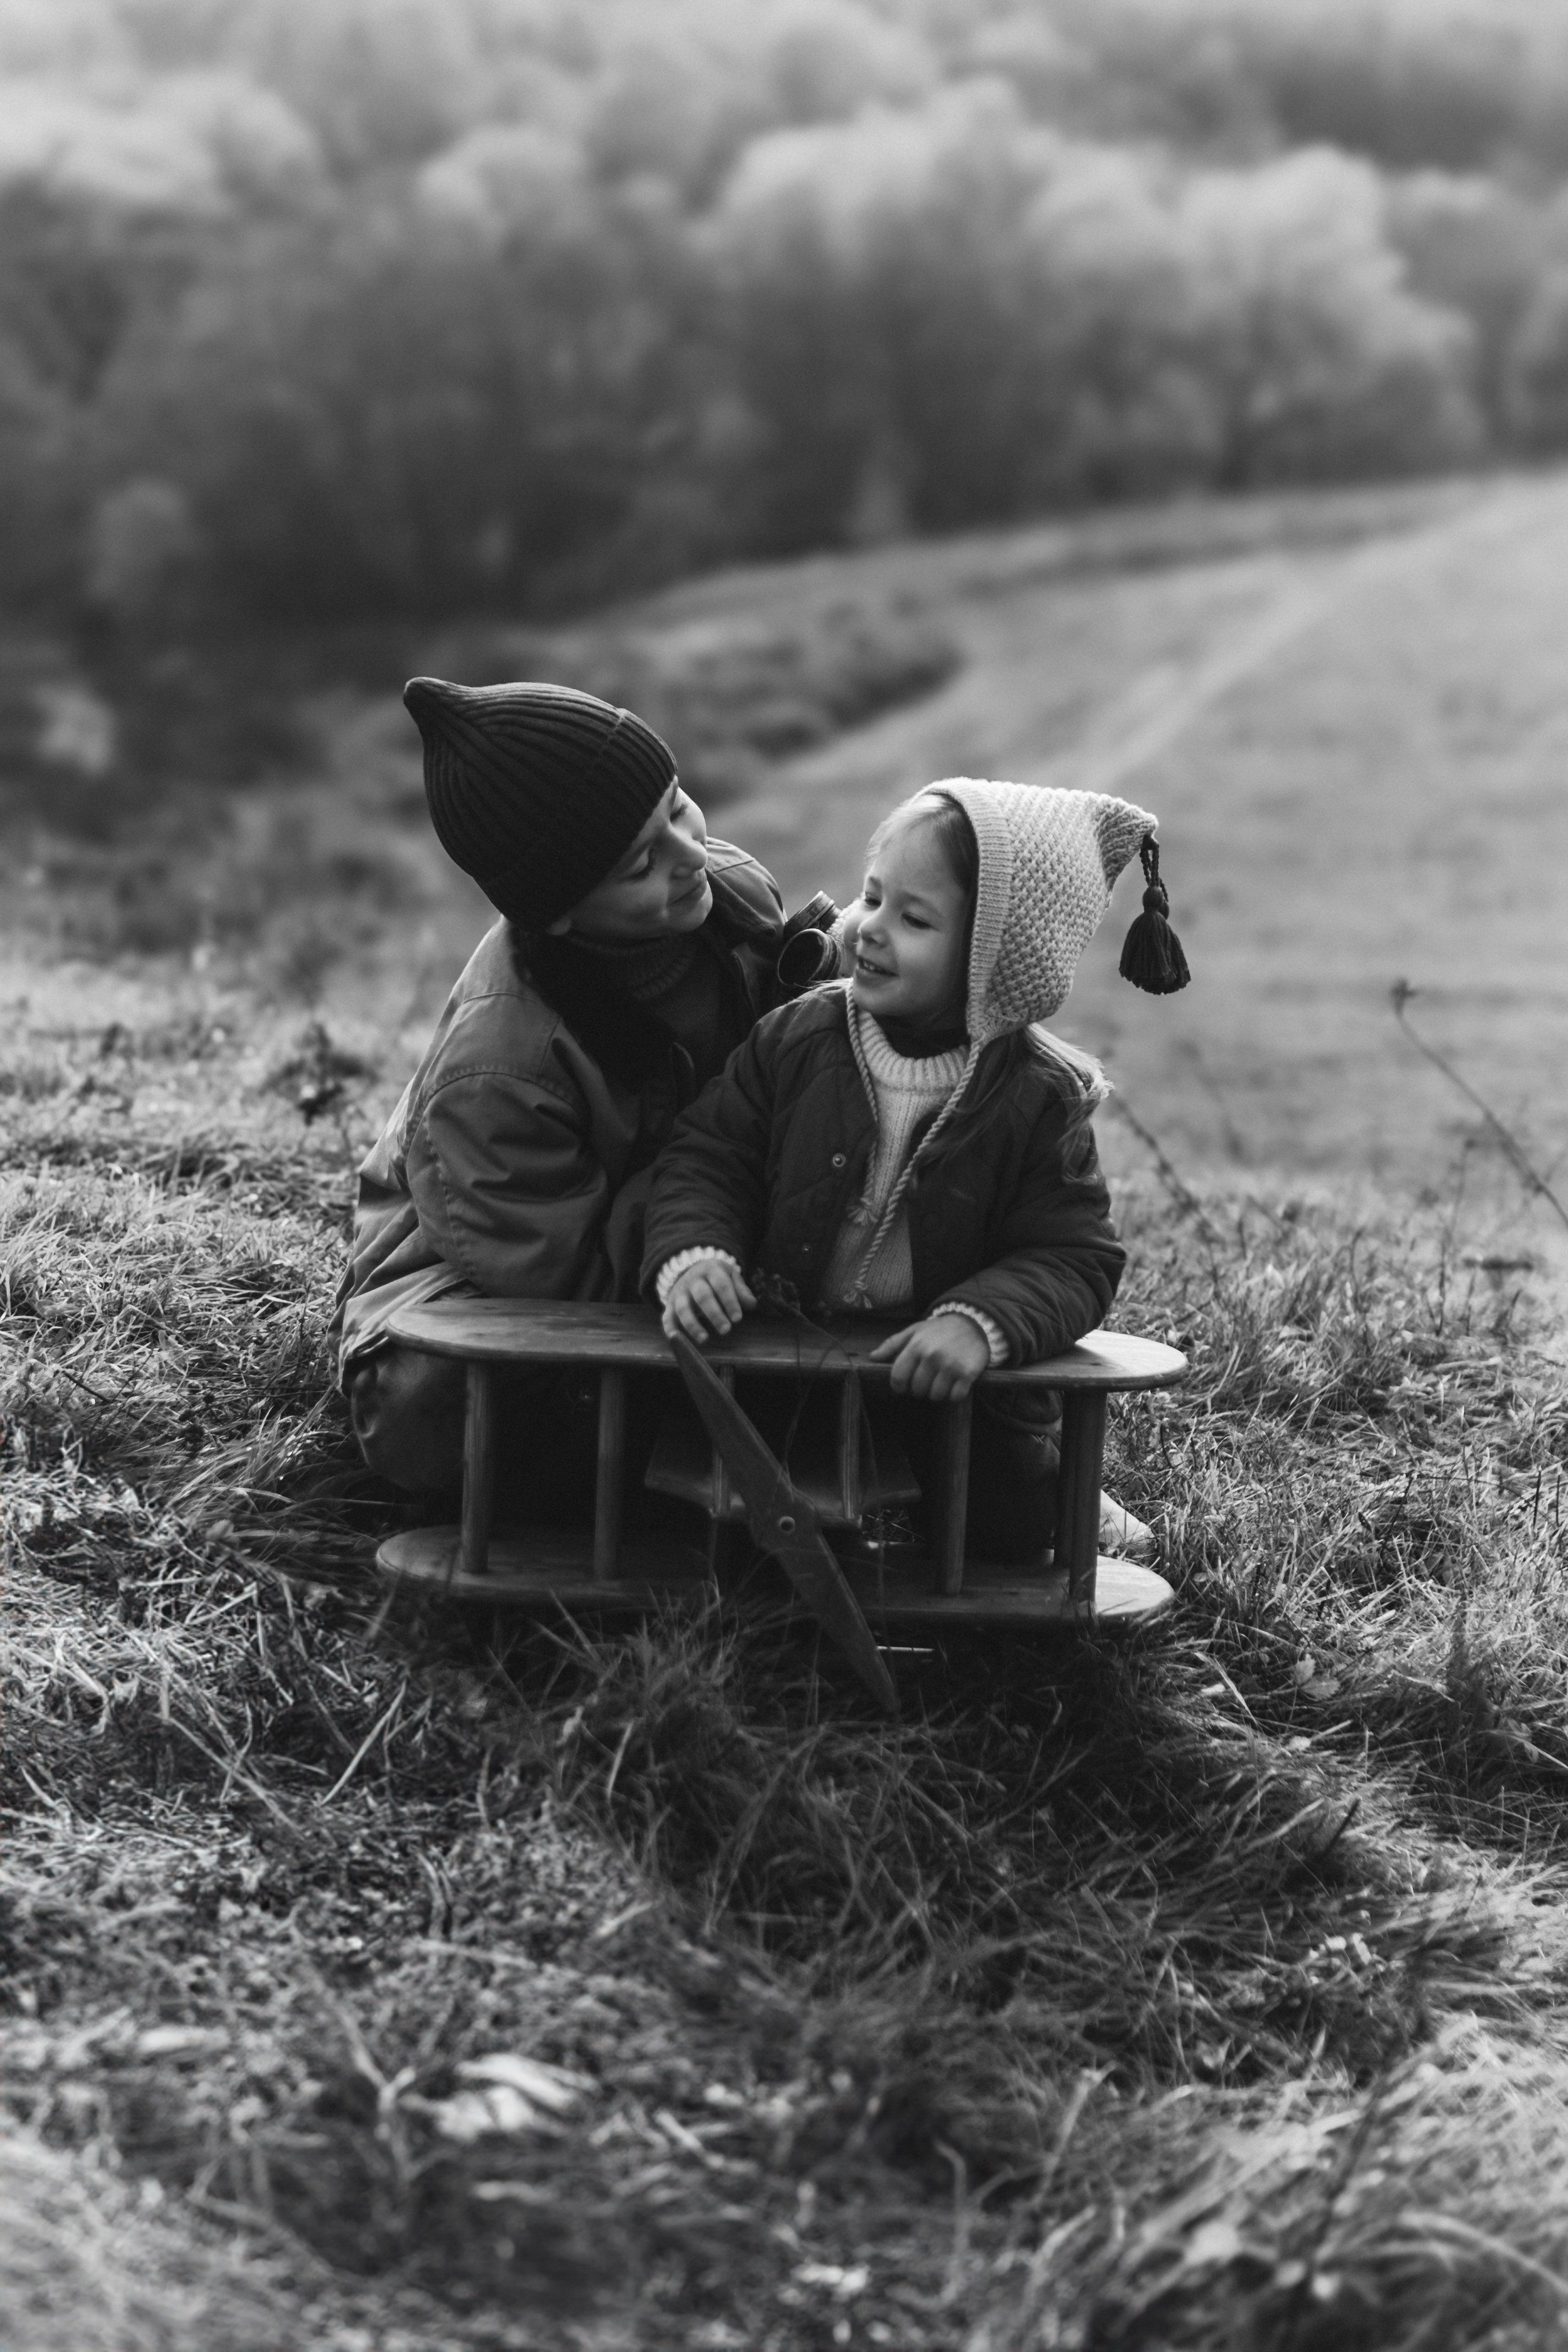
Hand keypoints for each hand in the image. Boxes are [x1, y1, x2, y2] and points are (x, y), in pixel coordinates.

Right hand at [662, 1256, 756, 1343]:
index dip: (730, 1302)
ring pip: (683, 1308)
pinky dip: (669, 1328)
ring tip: (704, 1339)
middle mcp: (693, 1280)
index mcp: (711, 1270)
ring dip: (693, 1325)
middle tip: (726, 1330)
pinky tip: (675, 1338)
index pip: (721, 1285)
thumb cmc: (717, 1278)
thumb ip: (741, 1290)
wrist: (690, 1269)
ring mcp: (679, 1293)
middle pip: (702, 1296)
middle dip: (714, 1314)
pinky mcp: (670, 1305)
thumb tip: (751, 1304)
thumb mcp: (731, 1277)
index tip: (737, 1319)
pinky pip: (667, 1317)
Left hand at [869, 1313, 989, 1399]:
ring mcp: (951, 1366)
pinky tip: (954, 1383)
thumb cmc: (940, 1329)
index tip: (904, 1387)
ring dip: (937, 1393)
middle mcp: (932, 1356)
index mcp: (916, 1346)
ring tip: (940, 1381)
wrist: (975, 1323)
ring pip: (935, 1396)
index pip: (898, 1377)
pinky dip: (954, 1394)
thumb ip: (893, 1344)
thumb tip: (873, 1357)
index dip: (899, 1386)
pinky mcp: (967, 1374)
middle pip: (917, 1390)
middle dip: (919, 1389)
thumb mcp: (915, 1330)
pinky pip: (954, 1396)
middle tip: (926, 1380)